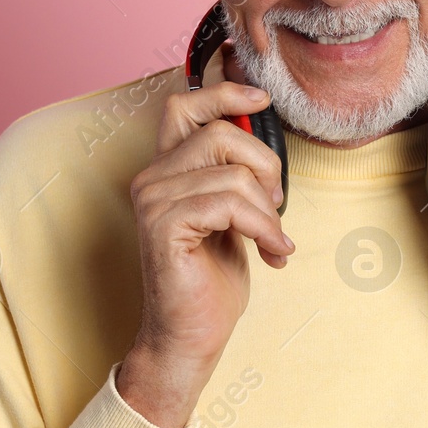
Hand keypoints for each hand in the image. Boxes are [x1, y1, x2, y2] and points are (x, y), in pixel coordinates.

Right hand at [117, 80, 290, 427]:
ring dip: (268, 211)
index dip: (224, 93)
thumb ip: (236, 173)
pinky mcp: (162, 225)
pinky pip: (229, 204)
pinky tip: (272, 254)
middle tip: (276, 206)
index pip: (185, 107)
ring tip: (274, 240)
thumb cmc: (212, 278)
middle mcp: (151, 177)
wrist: (191, 335)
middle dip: (266, 167)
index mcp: (167, 169)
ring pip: (233, 174)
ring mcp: (152, 200)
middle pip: (222, 134)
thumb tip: (261, 125)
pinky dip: (263, 229)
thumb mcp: (232, 213)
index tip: (261, 98)